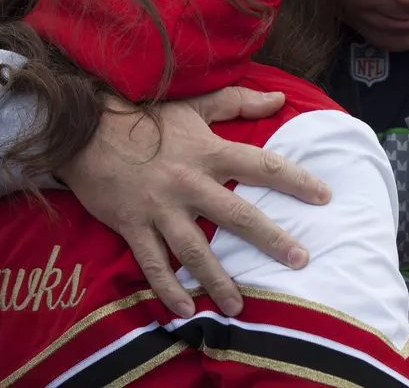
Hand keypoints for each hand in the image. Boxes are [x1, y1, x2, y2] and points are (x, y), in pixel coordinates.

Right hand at [58, 87, 331, 318]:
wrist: (83, 129)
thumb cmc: (146, 117)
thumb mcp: (195, 105)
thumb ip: (240, 102)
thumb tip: (281, 99)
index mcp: (209, 152)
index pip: (263, 166)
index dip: (296, 180)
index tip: (325, 195)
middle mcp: (190, 183)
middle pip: (238, 215)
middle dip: (272, 239)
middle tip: (300, 259)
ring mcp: (161, 208)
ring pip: (196, 250)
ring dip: (220, 281)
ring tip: (241, 307)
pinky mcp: (132, 225)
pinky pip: (153, 263)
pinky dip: (168, 289)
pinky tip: (186, 310)